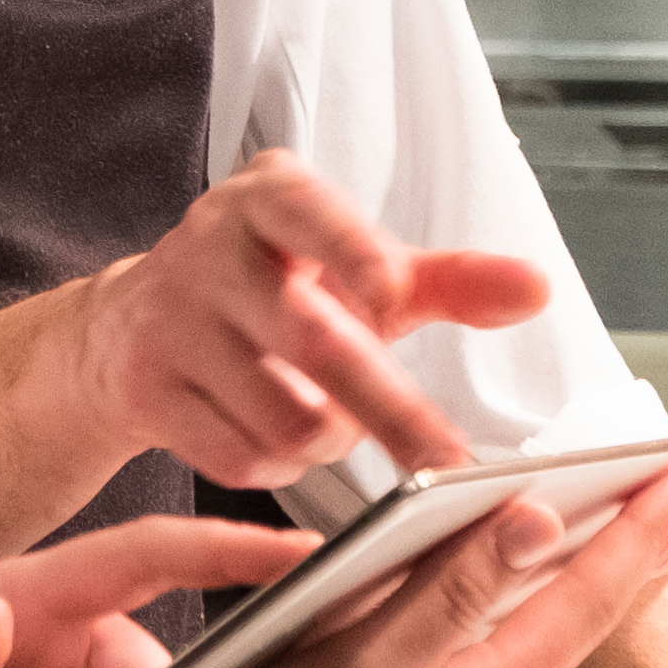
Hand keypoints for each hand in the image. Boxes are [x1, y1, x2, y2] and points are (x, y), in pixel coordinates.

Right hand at [57, 154, 552, 493]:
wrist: (131, 327)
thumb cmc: (273, 291)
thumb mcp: (354, 270)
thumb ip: (446, 280)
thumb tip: (536, 288)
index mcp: (269, 200)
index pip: (306, 212)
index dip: (347, 248)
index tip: (389, 287)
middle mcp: (210, 248)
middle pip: (310, 339)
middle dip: (387, 408)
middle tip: (447, 462)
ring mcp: (170, 319)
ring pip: (280, 415)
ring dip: (327, 441)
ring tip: (326, 420)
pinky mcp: (145, 388)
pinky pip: (239, 458)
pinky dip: (278, 468)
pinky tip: (274, 438)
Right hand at [187, 468, 667, 667]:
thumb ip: (449, 597)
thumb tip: (535, 526)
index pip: (582, 603)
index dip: (637, 532)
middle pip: (558, 623)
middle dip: (610, 552)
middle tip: (656, 487)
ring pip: (507, 644)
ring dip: (547, 583)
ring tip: (586, 524)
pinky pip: (455, 665)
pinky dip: (478, 614)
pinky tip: (460, 594)